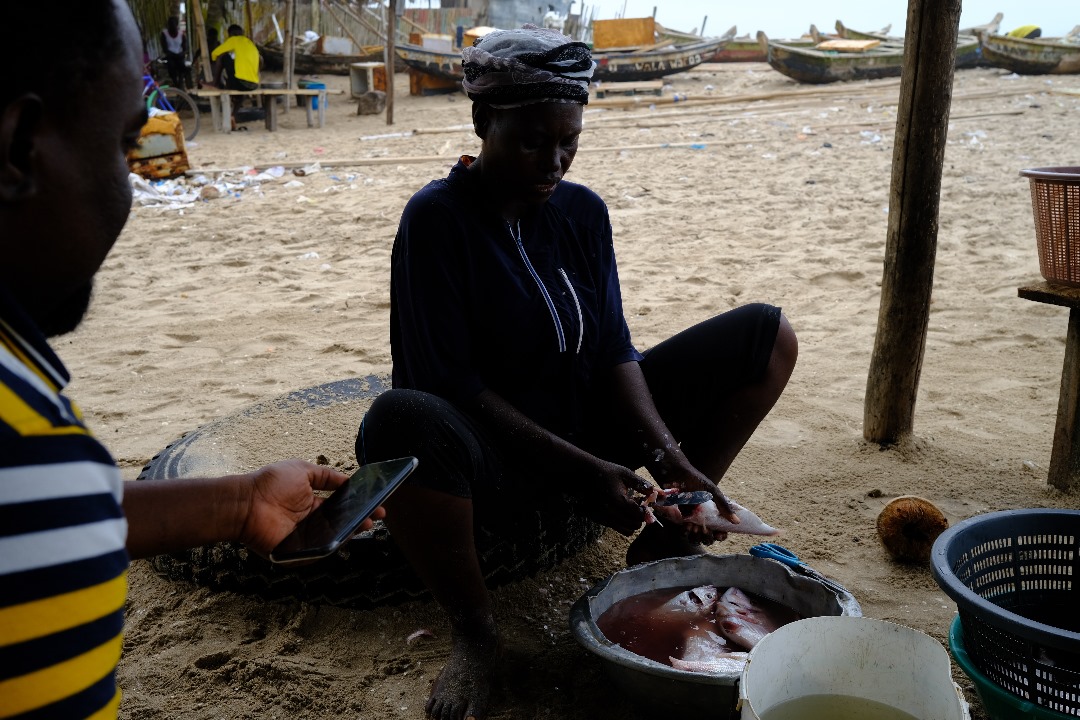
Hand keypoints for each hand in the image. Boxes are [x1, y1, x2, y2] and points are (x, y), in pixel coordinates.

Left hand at [235, 460, 384, 554]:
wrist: (246, 503)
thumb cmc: (270, 484)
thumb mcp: (303, 471)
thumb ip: (327, 476)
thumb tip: (349, 479)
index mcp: (312, 503)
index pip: (341, 507)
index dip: (358, 504)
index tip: (375, 502)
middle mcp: (311, 521)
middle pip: (341, 523)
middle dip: (361, 519)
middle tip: (378, 516)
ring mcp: (306, 537)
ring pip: (334, 537)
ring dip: (352, 531)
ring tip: (368, 523)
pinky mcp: (299, 551)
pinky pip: (320, 549)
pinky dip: (334, 543)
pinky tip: (348, 535)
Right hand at [577, 460, 653, 535]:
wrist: (585, 474)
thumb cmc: (607, 472)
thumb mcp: (626, 473)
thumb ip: (642, 484)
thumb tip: (658, 493)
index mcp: (617, 500)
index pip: (638, 514)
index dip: (645, 510)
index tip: (644, 502)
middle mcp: (609, 512)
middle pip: (634, 524)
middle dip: (640, 516)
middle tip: (638, 504)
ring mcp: (603, 517)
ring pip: (627, 530)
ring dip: (632, 521)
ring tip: (630, 508)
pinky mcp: (599, 520)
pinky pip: (617, 528)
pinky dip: (624, 523)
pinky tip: (621, 511)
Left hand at [661, 463, 738, 529]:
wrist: (674, 474)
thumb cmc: (694, 480)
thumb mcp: (711, 491)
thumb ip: (723, 506)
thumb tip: (737, 522)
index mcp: (714, 509)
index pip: (721, 527)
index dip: (721, 534)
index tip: (720, 535)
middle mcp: (704, 515)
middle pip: (709, 535)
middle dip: (708, 536)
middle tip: (706, 531)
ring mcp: (692, 517)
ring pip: (696, 535)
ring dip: (697, 535)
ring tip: (696, 528)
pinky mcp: (680, 517)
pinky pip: (684, 531)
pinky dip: (686, 530)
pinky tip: (687, 525)